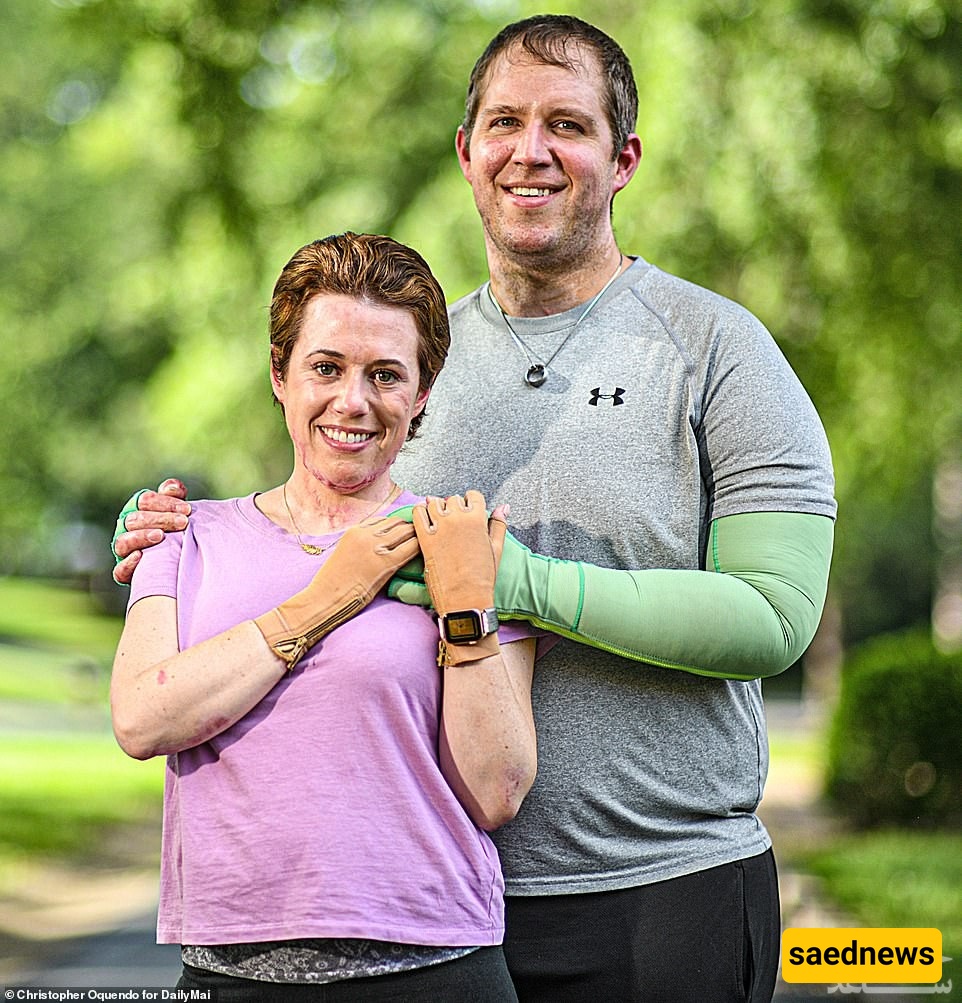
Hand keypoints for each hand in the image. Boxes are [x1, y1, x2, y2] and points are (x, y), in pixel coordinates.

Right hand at [112, 479, 190, 585]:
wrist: (183, 563)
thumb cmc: (180, 532)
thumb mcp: (180, 512)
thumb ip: (176, 496)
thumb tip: (172, 489)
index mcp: (139, 511)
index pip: (144, 500)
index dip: (165, 503)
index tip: (187, 510)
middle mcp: (128, 530)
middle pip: (134, 519)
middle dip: (160, 519)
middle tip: (183, 522)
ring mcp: (125, 552)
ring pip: (122, 542)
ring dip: (140, 537)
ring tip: (160, 536)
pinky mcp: (126, 573)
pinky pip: (119, 570)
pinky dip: (128, 563)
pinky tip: (141, 556)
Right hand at [254, 515, 419, 668]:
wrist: (323, 598)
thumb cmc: (333, 583)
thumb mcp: (345, 554)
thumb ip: (362, 545)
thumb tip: (380, 547)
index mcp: (356, 530)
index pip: (385, 519)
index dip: (401, 523)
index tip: (412, 526)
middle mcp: (366, 534)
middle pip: (398, 523)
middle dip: (413, 526)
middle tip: (429, 530)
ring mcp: (375, 547)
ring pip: (406, 532)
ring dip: (420, 534)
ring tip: (433, 539)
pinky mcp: (384, 563)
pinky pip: (410, 549)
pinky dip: (421, 547)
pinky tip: (430, 551)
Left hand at [413, 491, 503, 664]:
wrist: (465, 599)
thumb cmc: (483, 577)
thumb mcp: (496, 548)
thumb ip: (499, 524)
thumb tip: (504, 507)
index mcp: (478, 519)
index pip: (472, 496)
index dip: (470, 503)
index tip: (467, 512)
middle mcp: (458, 518)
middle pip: (452, 499)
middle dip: (453, 507)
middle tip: (453, 523)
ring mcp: (440, 527)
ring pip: (433, 503)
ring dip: (436, 509)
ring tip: (439, 523)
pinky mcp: (424, 538)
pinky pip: (418, 513)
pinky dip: (420, 513)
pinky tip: (424, 522)